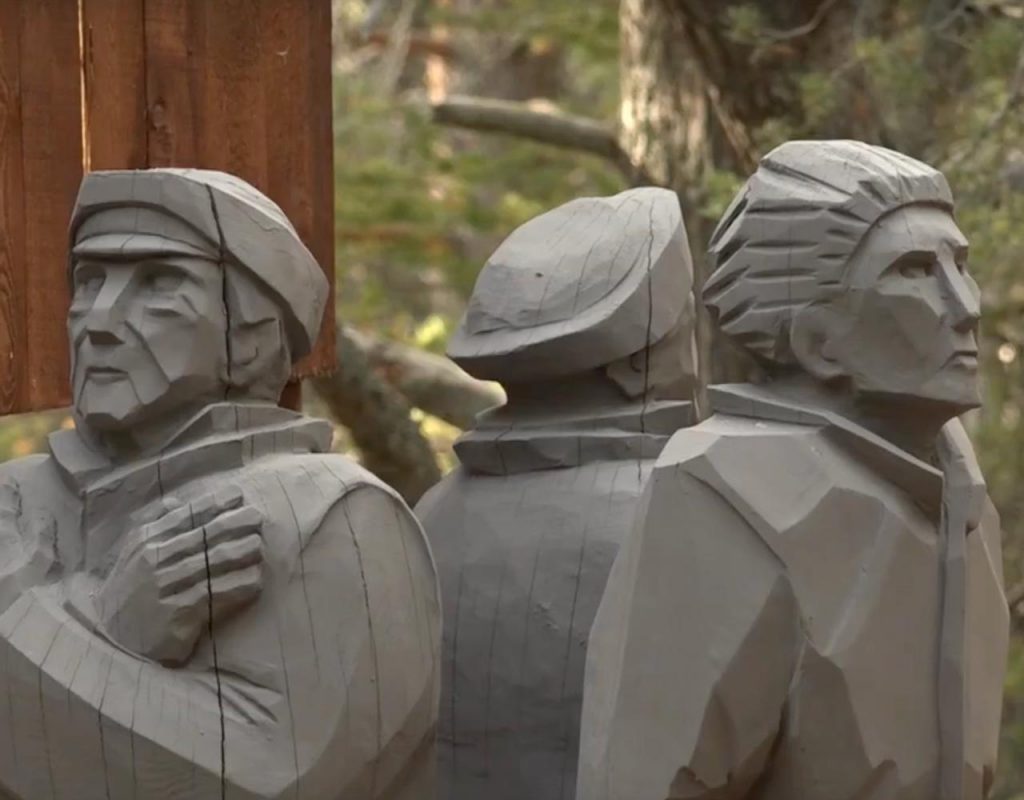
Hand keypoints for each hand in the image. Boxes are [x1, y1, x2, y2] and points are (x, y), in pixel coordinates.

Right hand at [95, 486, 263, 665]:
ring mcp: (164, 587)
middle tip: (258, 516)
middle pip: (202, 536)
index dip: (213, 503)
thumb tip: (175, 500)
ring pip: (210, 563)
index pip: (184, 516)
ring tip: (259, 545)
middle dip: (233, 523)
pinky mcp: (176, 614)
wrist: (110, 638)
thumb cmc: (129, 590)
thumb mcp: (132, 554)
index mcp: (145, 541)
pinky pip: (213, 594)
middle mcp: (154, 560)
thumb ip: (155, 526)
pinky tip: (255, 579)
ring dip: (239, 552)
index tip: (238, 495)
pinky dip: (236, 585)